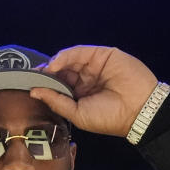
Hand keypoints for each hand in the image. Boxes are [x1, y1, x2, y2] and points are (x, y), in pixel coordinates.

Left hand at [30, 46, 158, 136]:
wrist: (139, 110)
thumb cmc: (110, 118)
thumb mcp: (78, 114)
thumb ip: (57, 101)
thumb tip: (34, 92)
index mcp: (82, 95)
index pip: (60, 86)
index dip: (46, 85)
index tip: (30, 87)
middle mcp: (87, 79)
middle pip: (62, 71)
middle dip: (47, 73)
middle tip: (33, 77)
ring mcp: (95, 66)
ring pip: (69, 60)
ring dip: (54, 64)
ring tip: (43, 71)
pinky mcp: (103, 55)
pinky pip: (80, 52)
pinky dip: (65, 56)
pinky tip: (55, 64)